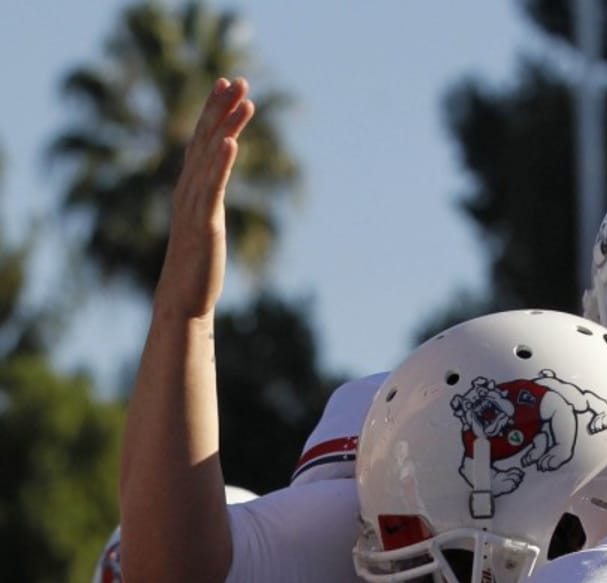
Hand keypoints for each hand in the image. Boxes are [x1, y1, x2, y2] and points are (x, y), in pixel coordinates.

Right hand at [157, 77, 254, 319]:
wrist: (183, 299)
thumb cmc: (196, 267)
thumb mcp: (205, 227)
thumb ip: (209, 204)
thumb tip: (216, 194)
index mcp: (190, 189)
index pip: (201, 141)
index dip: (213, 112)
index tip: (226, 85)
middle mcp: (188, 189)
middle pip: (204, 139)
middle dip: (220, 108)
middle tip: (237, 79)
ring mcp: (194, 204)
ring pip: (211, 157)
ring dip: (228, 126)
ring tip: (245, 101)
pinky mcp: (204, 223)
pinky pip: (212, 187)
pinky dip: (221, 163)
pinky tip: (231, 142)